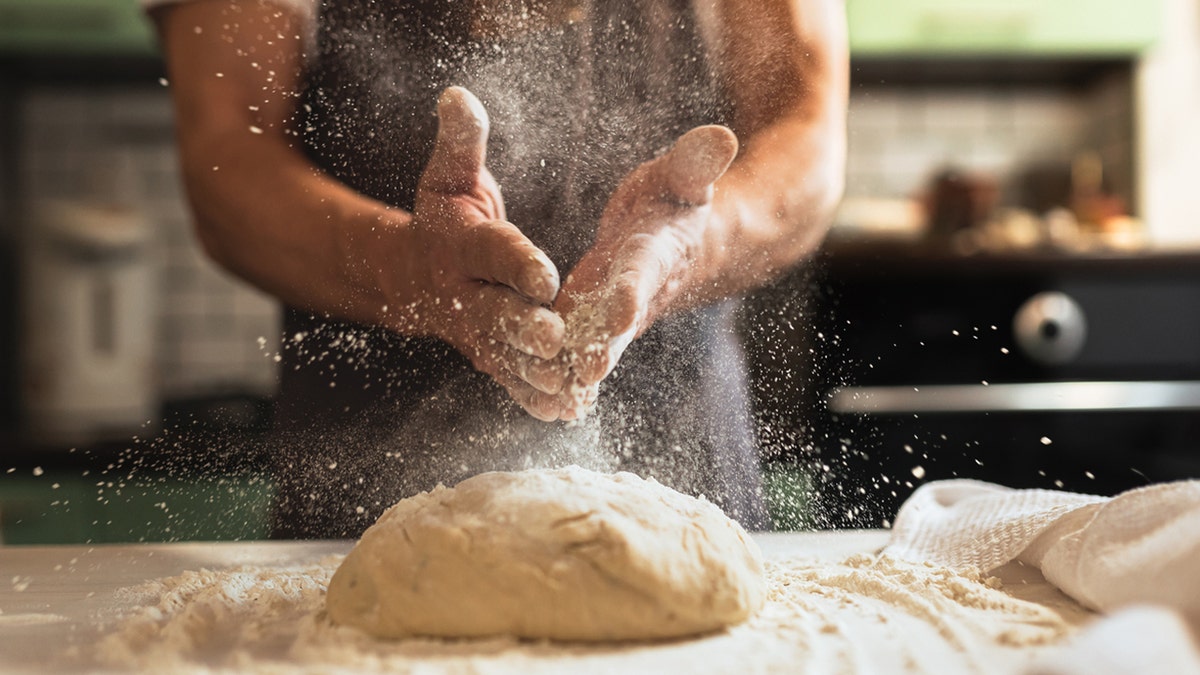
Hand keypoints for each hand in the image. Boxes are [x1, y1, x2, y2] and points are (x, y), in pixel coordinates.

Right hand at [382, 87, 567, 419]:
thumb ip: (461, 142)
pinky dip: (532, 396)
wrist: (409, 274)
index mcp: (460, 245)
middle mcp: (463, 294)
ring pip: (504, 355)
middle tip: (556, 339)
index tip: (546, 274)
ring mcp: (473, 332)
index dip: (517, 262)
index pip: (491, 252)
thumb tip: (457, 94)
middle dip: (524, 327)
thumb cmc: (444, 216)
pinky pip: (508, 379)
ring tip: (570, 386)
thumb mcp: (449, 175)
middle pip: (495, 312)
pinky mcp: (485, 356)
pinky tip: (564, 411)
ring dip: (535, 373)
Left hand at [551, 125, 738, 419]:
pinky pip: (581, 352)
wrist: (683, 242)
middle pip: (621, 322)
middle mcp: (638, 290)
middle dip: (605, 346)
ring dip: (578, 371)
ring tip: (557, 397)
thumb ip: (696, 161)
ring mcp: (616, 313)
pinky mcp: (596, 323)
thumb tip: (723, 135)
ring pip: (598, 345)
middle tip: (586, 372)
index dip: (633, 288)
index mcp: (656, 251)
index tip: (621, 308)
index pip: (644, 270)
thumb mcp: (684, 176)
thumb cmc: (676, 199)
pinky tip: (547, 404)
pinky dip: (568, 378)